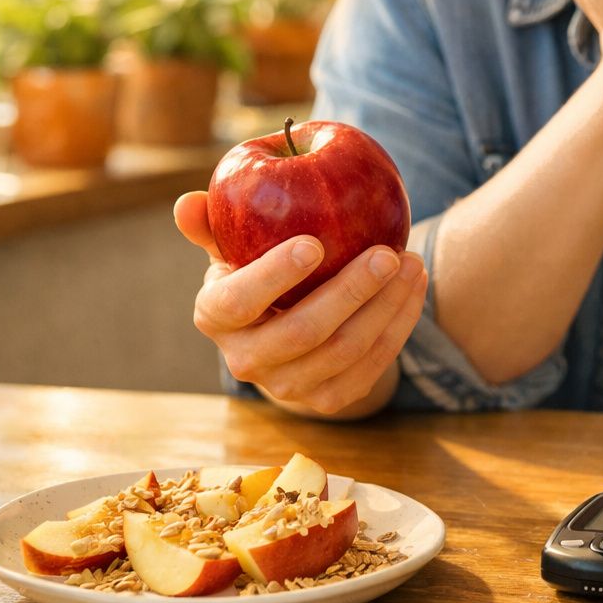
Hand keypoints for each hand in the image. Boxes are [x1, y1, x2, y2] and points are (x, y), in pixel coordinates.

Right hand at [173, 191, 428, 418]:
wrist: (286, 334)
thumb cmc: (258, 274)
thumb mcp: (232, 248)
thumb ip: (212, 224)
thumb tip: (187, 202)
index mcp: (215, 316)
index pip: (237, 301)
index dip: (273, 276)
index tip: (314, 243)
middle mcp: (246, 360)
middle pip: (303, 332)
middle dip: (350, 291)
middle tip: (388, 253)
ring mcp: (288, 387)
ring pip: (346, 351)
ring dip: (386, 307)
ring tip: (412, 263)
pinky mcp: (329, 400)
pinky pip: (372, 365)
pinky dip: (400, 325)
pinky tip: (415, 287)